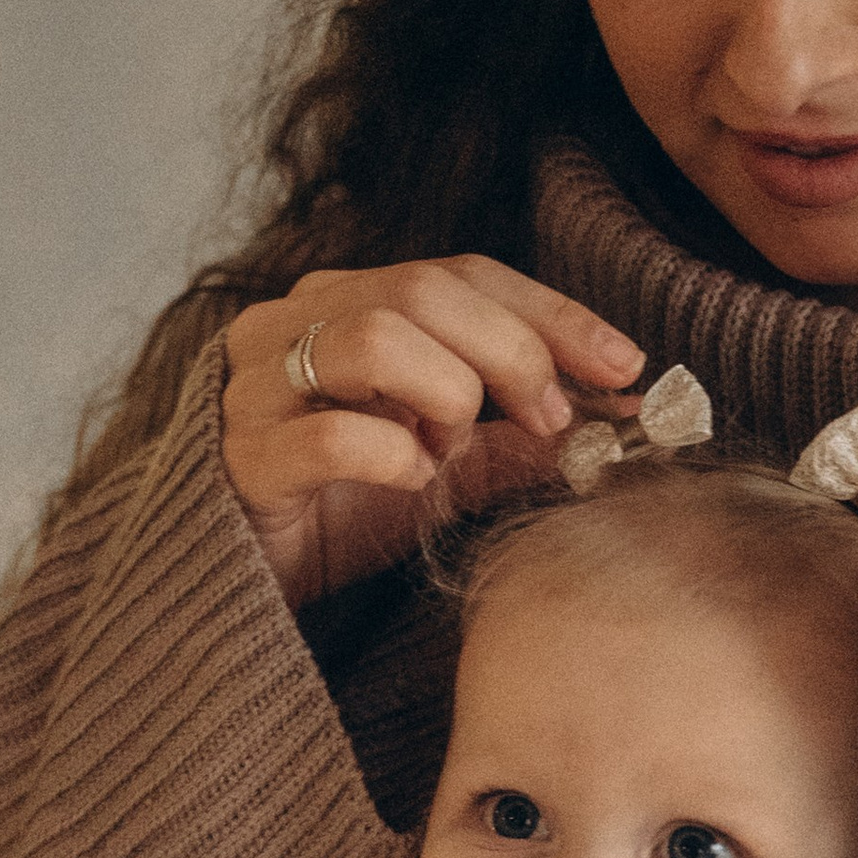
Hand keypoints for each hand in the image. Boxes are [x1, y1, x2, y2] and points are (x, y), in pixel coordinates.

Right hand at [221, 258, 644, 609]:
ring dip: (446, 395)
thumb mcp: (448, 460)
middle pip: (420, 291)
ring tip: (453, 449)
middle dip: (509, 352)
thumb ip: (519, 433)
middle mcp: (290, 323)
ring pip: (371, 341)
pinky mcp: (240, 458)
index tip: (624, 366)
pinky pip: (329, 437)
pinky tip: (410, 483)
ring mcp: (256, 386)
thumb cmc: (341, 509)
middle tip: (550, 420)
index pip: (461, 272)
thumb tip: (622, 414)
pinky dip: (392, 457)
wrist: (233, 585)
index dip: (550, 313)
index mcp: (343, 302)